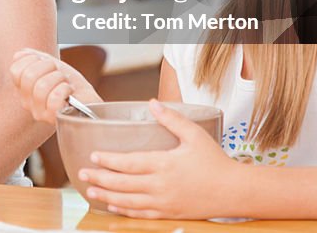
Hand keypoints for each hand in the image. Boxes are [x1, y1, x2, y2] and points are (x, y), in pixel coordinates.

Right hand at [9, 48, 101, 123]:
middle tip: (58, 72)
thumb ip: (34, 57)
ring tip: (65, 82)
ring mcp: (38, 112)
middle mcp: (27, 101)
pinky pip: (54, 99)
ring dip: (59, 78)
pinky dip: (65, 89)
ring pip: (42, 87)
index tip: (47, 63)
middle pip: (29, 77)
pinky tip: (70, 91)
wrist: (88, 99)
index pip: (16, 70)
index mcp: (22, 88)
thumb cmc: (69, 82)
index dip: (33, 59)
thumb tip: (20, 54)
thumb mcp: (51, 64)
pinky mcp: (52, 118)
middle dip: (49, 67)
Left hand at [79, 99, 240, 218]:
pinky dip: (124, 211)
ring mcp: (164, 202)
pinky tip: (113, 206)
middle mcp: (161, 185)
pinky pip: (141, 214)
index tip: (93, 156)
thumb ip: (171, 118)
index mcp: (165, 164)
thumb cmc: (215, 161)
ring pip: (128, 202)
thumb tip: (152, 102)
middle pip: (123, 183)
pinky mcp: (169, 214)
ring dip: (107, 196)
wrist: (234, 191)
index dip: (108, 160)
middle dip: (100, 179)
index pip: (129, 162)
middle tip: (82, 174)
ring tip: (90, 191)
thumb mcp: (194, 134)